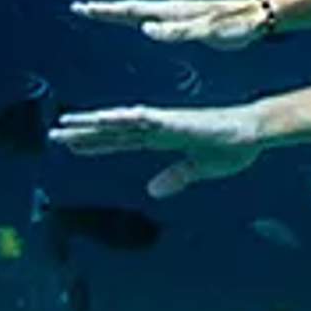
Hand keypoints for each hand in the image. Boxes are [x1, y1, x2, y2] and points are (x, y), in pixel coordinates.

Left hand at [51, 100, 268, 197]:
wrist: (256, 130)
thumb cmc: (234, 146)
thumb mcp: (201, 168)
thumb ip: (177, 176)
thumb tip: (152, 190)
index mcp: (164, 138)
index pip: (122, 140)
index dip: (97, 143)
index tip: (72, 144)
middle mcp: (159, 126)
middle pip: (115, 129)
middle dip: (85, 132)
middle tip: (54, 133)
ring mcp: (166, 122)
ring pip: (121, 122)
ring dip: (94, 124)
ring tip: (65, 125)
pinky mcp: (176, 122)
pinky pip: (145, 120)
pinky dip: (124, 119)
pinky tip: (106, 119)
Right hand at [72, 0, 269, 50]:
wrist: (263, 17)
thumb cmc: (239, 26)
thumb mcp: (208, 32)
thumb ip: (178, 32)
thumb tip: (146, 28)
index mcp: (176, 11)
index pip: (134, 9)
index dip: (108, 11)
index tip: (83, 7)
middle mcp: (175, 8)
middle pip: (134, 7)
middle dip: (107, 8)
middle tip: (81, 7)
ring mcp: (182, 13)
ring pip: (144, 10)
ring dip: (121, 11)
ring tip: (101, 12)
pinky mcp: (190, 20)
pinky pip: (156, 17)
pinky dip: (141, 17)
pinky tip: (141, 24)